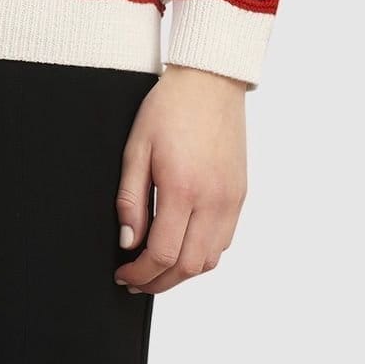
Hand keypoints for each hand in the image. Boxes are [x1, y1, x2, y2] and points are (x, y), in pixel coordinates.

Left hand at [112, 62, 247, 294]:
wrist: (209, 81)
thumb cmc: (169, 108)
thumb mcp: (136, 148)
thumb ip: (131, 199)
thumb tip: (129, 242)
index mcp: (183, 188)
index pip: (163, 254)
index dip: (141, 272)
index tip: (124, 274)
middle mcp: (213, 200)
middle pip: (188, 267)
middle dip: (159, 282)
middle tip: (137, 280)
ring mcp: (231, 199)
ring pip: (209, 260)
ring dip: (182, 273)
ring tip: (157, 268)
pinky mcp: (240, 195)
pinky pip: (224, 241)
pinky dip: (202, 254)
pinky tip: (183, 246)